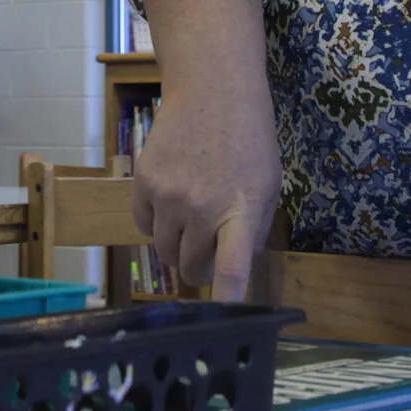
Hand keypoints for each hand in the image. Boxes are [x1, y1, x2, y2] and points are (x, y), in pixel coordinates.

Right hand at [133, 81, 281, 302]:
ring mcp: (168, 196)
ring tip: (191, 215)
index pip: (232, 267)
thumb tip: (233, 266)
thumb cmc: (248, 138)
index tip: (225, 320)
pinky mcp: (143, 183)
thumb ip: (252, 228)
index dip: (227, 300)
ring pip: (165, 252)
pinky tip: (171, 198)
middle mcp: (202, 207)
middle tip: (210, 246)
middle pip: (191, 270)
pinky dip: (156, 222)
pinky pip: (143, 226)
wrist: (212, 90)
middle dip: (201, 267)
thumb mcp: (267, 184)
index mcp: (241, 209)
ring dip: (178, 245)